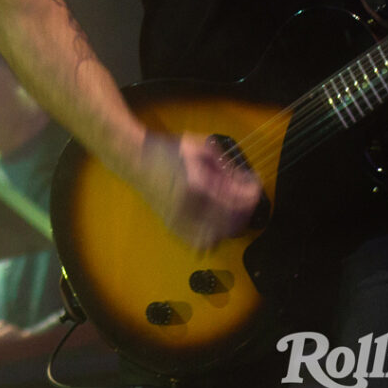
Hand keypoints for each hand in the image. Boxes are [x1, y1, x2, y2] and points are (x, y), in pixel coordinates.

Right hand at [130, 132, 260, 250]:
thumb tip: (241, 178)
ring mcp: (181, 221)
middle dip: (246, 209)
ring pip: (219, 235)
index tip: (255, 182)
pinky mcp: (174, 226)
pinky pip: (201, 241)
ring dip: (232, 223)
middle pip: (233, 222)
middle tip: (247, 195)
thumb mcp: (197, 146)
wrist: (133, 159)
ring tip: (234, 208)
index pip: (237, 200)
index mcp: (198, 187)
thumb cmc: (163, 149)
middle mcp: (191, 209)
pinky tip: (216, 221)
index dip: (252, 192)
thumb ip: (222, 162)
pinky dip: (214, 234)